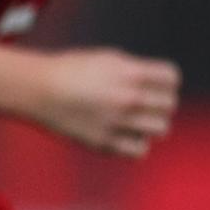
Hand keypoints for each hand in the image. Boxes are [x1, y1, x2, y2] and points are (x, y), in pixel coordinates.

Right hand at [30, 47, 178, 158]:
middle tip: (144, 103)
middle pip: (169, 105)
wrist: (37, 89)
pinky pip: (140, 150)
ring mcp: (117, 122)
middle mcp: (127, 97)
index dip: (166, 81)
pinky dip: (137, 144)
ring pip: (161, 129)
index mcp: (129, 72)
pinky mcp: (105, 142)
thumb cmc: (71, 70)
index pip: (172, 78)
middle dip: (160, 103)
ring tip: (136, 120)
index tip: (153, 83)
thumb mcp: (107, 58)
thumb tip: (158, 85)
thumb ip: (136, 71)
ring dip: (151, 124)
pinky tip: (125, 135)